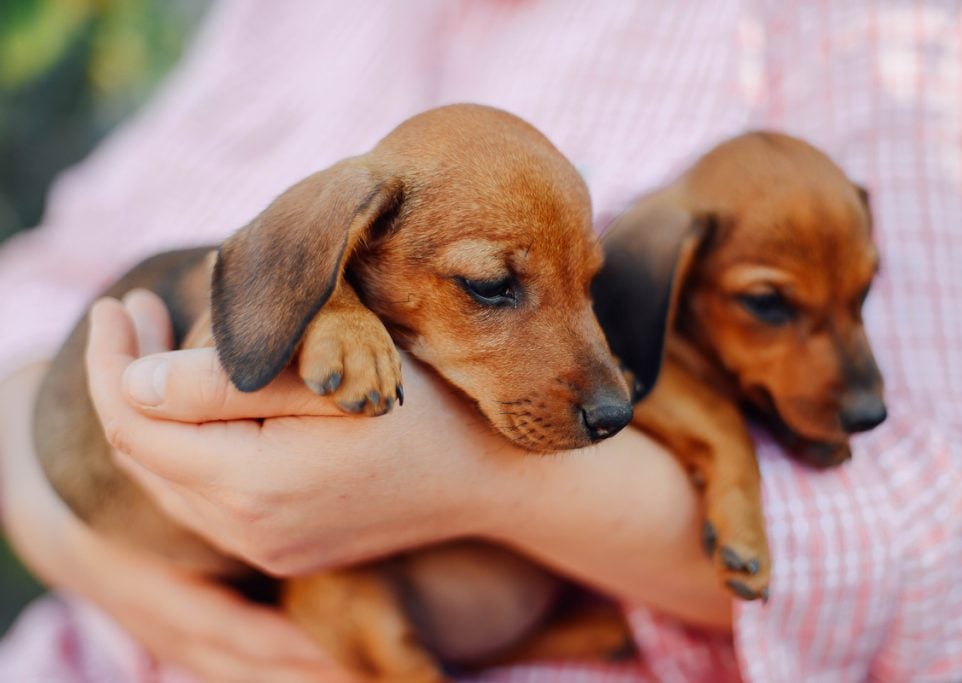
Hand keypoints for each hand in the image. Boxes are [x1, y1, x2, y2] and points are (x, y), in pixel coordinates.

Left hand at [90, 290, 731, 629]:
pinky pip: (209, 501)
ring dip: (155, 415)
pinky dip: (190, 449)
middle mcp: (248, 533)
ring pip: (172, 480)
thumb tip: (134, 380)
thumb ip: (224, 380)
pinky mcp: (288, 547)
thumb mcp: (333, 371)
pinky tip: (206, 407)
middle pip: (145, 456)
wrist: (496, 480)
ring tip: (160, 351)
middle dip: (126, 382)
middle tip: (134, 314)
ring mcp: (269, 548)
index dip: (113, 360)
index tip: (118, 302)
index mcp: (252, 486)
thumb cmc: (428, 406)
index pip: (134, 424)